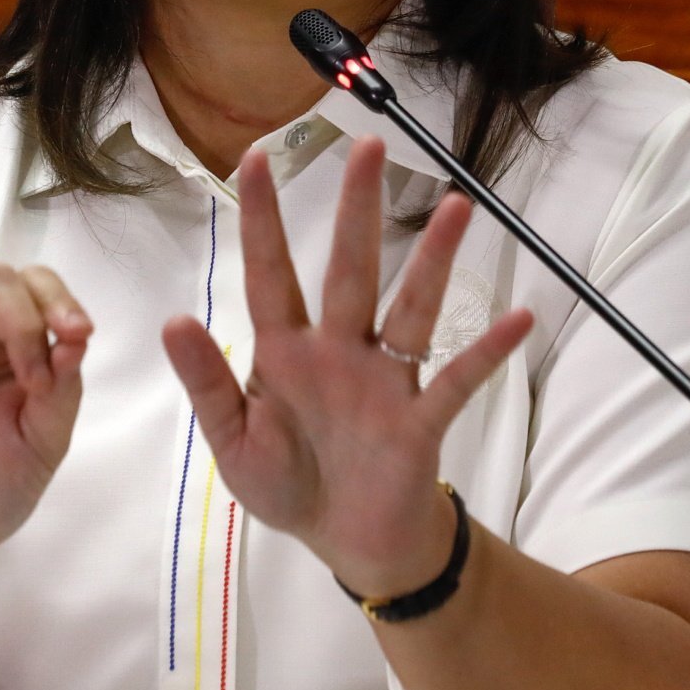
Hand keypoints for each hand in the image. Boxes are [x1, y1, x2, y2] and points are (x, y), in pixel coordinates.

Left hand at [161, 138, 532, 598]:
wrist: (349, 543)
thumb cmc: (288, 484)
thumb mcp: (233, 442)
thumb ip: (207, 384)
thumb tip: (172, 319)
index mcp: (285, 352)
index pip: (271, 272)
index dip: (263, 219)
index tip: (255, 158)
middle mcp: (339, 350)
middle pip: (350, 269)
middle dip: (358, 210)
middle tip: (370, 147)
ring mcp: (384, 380)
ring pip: (411, 308)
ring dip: (434, 260)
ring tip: (457, 207)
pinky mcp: (420, 419)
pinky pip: (457, 378)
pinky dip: (486, 351)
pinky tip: (518, 319)